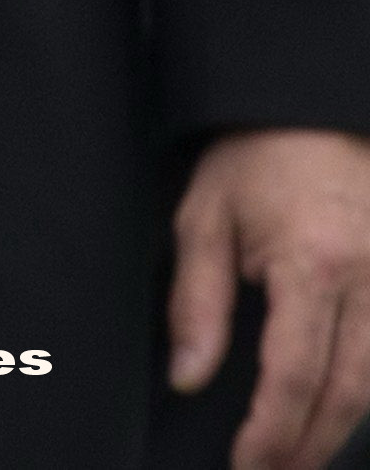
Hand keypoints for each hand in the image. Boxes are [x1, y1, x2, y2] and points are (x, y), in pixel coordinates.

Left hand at [171, 126, 369, 469]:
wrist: (315, 107)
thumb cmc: (255, 157)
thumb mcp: (203, 216)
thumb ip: (196, 301)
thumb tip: (189, 378)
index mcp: (313, 266)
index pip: (295, 375)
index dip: (272, 432)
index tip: (247, 465)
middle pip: (349, 394)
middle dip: (309, 446)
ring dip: (340, 429)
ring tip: (299, 458)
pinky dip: (368, 394)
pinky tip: (339, 415)